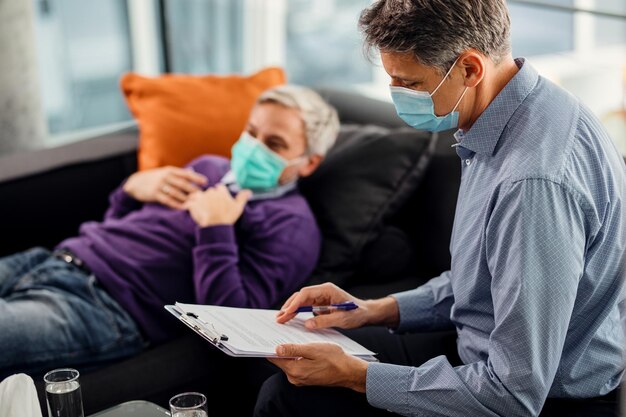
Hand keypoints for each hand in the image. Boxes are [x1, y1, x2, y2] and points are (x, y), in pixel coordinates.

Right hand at [123, 166, 207, 208]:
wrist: (135, 183)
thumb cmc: (154, 178)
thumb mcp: (165, 173)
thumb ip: (177, 174)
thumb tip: (193, 173)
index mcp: (170, 171)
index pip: (186, 174)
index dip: (196, 178)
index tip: (206, 182)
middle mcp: (165, 177)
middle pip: (182, 184)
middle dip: (193, 190)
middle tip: (202, 196)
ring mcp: (159, 185)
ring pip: (176, 193)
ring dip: (186, 199)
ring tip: (195, 203)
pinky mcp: (155, 194)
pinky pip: (168, 200)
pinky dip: (176, 204)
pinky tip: (183, 208)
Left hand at [184, 184, 251, 226]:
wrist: (215, 227)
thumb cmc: (227, 217)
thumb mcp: (238, 208)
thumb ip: (242, 197)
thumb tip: (249, 191)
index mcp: (221, 191)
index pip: (220, 188)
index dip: (220, 194)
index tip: (221, 202)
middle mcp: (210, 192)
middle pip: (210, 191)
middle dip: (210, 197)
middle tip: (212, 207)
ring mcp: (201, 197)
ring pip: (199, 195)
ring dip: (199, 200)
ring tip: (202, 209)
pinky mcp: (192, 204)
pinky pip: (189, 202)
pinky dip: (190, 205)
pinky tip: (192, 210)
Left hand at [268, 342, 368, 391]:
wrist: (349, 372)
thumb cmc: (334, 359)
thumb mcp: (313, 349)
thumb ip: (293, 350)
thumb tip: (277, 349)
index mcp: (294, 370)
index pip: (274, 358)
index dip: (271, 346)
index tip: (270, 335)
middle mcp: (295, 378)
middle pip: (281, 360)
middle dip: (282, 347)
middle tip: (284, 332)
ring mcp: (301, 379)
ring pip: (290, 362)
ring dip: (291, 352)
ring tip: (296, 338)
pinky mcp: (307, 378)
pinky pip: (297, 365)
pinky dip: (298, 357)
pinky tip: (305, 348)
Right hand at [276, 283, 399, 329]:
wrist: (365, 313)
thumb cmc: (357, 314)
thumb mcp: (342, 319)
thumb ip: (325, 321)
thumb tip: (307, 324)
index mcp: (327, 290)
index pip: (306, 293)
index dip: (295, 303)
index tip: (286, 312)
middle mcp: (322, 291)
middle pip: (301, 296)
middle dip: (289, 306)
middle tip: (278, 318)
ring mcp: (320, 296)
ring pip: (301, 301)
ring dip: (291, 309)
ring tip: (280, 319)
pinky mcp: (320, 303)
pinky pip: (305, 306)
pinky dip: (297, 311)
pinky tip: (289, 318)